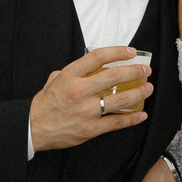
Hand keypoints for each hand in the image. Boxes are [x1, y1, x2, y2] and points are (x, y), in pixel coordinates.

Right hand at [29, 46, 151, 152]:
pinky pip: (116, 123)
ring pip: (120, 99)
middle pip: (115, 76)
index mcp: (70, 75)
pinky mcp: (91, 129)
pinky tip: (141, 114)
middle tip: (146, 70)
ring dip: (139, 93)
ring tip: (148, 89)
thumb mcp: (55, 79)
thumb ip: (74, 71)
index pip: (99, 57)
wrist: (34, 128)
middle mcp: (80, 91)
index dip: (118, 52)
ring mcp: (87, 111)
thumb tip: (92, 65)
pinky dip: (132, 119)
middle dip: (135, 72)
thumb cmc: (45, 103)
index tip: (131, 52)